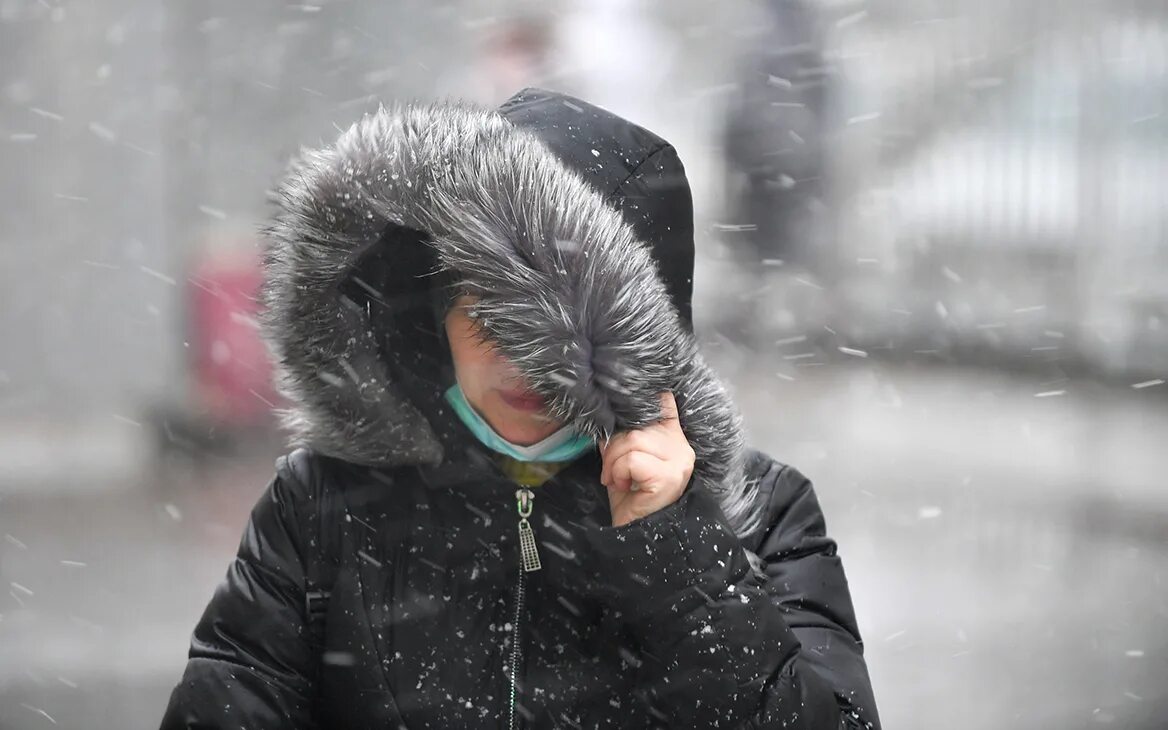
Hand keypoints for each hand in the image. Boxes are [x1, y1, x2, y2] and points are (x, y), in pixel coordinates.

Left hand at [599, 392, 695, 526]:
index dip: (644, 400)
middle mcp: (682, 447)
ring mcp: (678, 462)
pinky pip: (633, 459)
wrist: (635, 532)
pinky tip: (623, 485)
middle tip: (610, 470)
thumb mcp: (625, 460)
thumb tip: (608, 418)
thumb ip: (624, 437)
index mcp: (674, 438)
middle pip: (639, 426)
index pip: (665, 402)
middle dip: (614, 447)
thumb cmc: (630, 497)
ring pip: (634, 440)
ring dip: (614, 462)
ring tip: (616, 479)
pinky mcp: (668, 476)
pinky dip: (619, 472)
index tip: (626, 409)